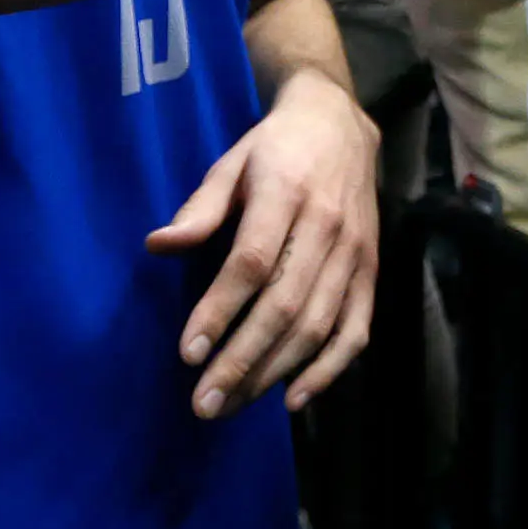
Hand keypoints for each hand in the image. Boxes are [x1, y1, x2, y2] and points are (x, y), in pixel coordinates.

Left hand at [146, 68, 378, 417]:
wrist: (341, 124)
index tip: (188, 353)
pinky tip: (294, 398)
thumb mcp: (231, 163)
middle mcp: (327, 226)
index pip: (253, 263)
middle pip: (285, 305)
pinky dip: (329, 369)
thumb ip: (200, 209)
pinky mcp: (371, 271)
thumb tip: (156, 245)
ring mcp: (355, 253)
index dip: (220, 310)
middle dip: (242, 360)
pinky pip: (356, 329)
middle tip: (204, 404)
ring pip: (317, 325)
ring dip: (274, 372)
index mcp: (286, 193)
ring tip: (232, 404)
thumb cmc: (274, 148)